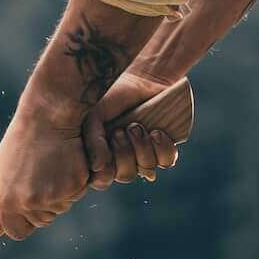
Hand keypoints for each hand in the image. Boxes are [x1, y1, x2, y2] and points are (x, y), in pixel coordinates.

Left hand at [0, 100, 91, 239]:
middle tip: (43, 176)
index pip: (17, 231)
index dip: (25, 223)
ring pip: (62, 206)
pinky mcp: (74, 185)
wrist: (48, 115)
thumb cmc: (24, 138)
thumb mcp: (3, 167)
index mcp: (7, 200)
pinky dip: (76, 181)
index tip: (29, 210)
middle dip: (45, 204)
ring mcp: (53, 195)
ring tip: (53, 164)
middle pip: (43, 220)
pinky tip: (67, 161)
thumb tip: (8, 213)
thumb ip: (5, 194)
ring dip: (61, 192)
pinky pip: (78, 193)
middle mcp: (29, 202)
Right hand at [81, 71, 181, 188]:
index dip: (106, 169)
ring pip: (147, 169)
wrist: (139, 77)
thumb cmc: (111, 95)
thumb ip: (92, 141)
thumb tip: (98, 168)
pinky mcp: (163, 146)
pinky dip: (162, 147)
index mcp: (102, 154)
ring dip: (141, 147)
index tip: (107, 143)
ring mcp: (144, 153)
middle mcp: (123, 158)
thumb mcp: (93, 115)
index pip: (102, 180)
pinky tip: (155, 131)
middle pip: (126, 176)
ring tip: (136, 125)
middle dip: (124, 153)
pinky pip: (167, 160)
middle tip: (120, 130)